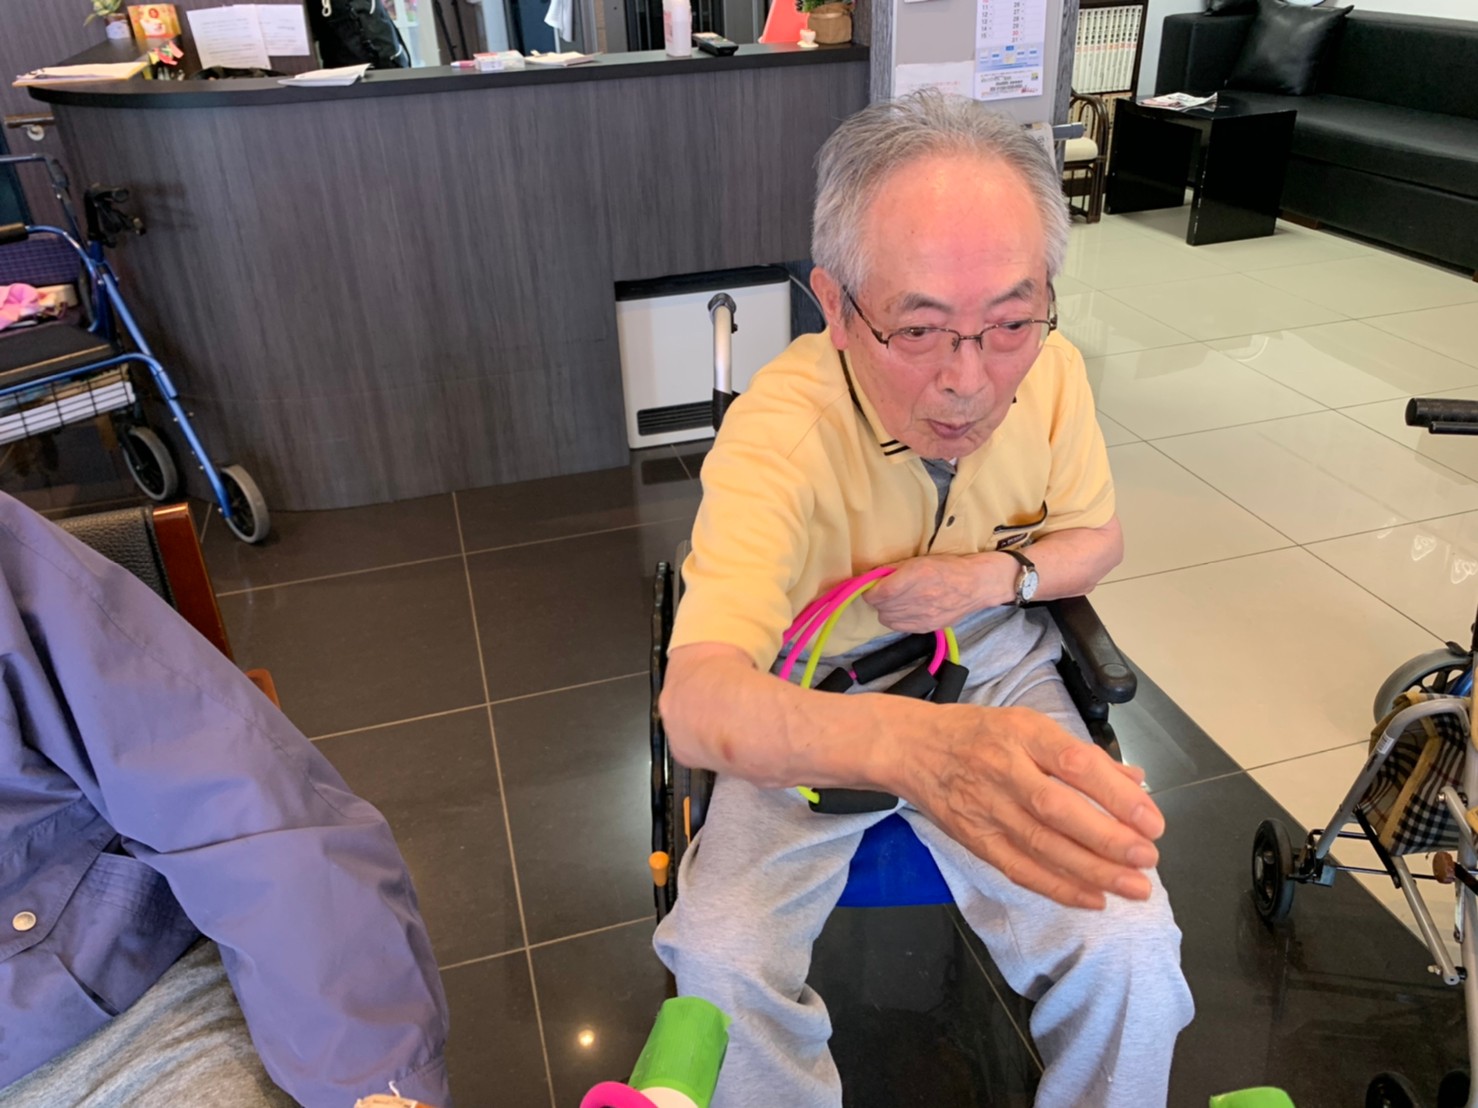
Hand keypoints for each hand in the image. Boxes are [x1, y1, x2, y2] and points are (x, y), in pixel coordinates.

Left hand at [862, 554, 1014, 631]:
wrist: (975, 585)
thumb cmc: (947, 567)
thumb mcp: (919, 560)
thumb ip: (894, 569)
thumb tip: (871, 578)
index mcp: (916, 575)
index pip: (880, 592)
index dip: (870, 591)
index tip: (871, 588)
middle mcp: (919, 596)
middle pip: (882, 606)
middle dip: (877, 600)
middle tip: (884, 592)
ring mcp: (924, 615)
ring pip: (887, 619)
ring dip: (886, 610)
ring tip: (895, 601)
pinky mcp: (927, 627)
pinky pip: (898, 627)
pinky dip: (895, 620)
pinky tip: (903, 611)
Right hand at [894, 704, 1161, 908]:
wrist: (910, 747)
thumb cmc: (978, 733)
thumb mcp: (1028, 725)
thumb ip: (1082, 755)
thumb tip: (1136, 783)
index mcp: (1023, 734)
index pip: (1074, 764)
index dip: (1115, 795)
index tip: (1152, 820)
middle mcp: (1003, 769)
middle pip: (1058, 809)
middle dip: (1108, 839)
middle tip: (1148, 859)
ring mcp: (985, 807)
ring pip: (1041, 845)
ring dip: (1092, 871)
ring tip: (1133, 888)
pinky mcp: (974, 838)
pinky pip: (1018, 869)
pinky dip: (1056, 887)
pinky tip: (1093, 898)